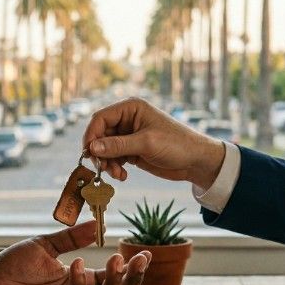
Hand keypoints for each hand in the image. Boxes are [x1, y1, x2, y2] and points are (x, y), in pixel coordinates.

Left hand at [0, 221, 150, 284]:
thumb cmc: (11, 270)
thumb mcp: (44, 246)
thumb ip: (70, 238)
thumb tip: (97, 224)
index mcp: (80, 282)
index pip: (114, 279)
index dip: (131, 269)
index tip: (145, 253)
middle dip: (132, 281)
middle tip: (137, 260)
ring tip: (116, 262)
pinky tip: (76, 265)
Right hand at [82, 98, 224, 187]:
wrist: (196, 161)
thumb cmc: (176, 144)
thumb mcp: (146, 144)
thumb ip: (117, 145)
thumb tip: (92, 147)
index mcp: (131, 108)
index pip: (101, 118)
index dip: (91, 135)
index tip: (89, 153)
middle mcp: (127, 119)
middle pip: (100, 134)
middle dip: (100, 152)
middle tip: (103, 168)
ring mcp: (129, 136)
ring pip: (105, 148)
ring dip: (107, 163)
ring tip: (117, 174)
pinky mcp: (132, 150)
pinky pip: (114, 158)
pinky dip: (114, 167)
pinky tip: (122, 176)